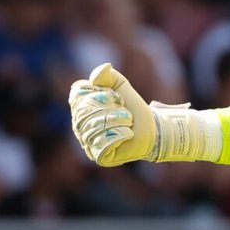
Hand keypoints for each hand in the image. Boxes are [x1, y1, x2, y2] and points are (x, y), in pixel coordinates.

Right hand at [69, 63, 217, 166]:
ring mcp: (87, 143)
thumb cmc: (133, 107)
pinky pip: (102, 143)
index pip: (78, 93)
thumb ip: (108, 75)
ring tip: (128, 122)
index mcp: (79, 107)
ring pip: (94, 127)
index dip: (99, 92)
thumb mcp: (121, 86)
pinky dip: (120, 136)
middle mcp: (78, 126)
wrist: (152, 128)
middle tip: (125, 112)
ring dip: (117, 121)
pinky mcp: (99, 156)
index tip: (116, 98)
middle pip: (85, 111)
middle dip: (111, 108)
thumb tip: (98, 73)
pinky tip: (128, 134)